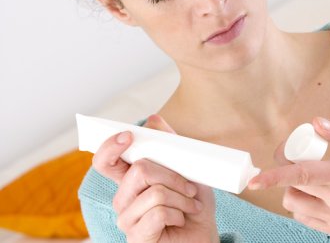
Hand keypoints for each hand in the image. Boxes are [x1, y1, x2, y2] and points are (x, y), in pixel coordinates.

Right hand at [92, 114, 218, 242]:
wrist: (204, 235)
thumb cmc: (193, 204)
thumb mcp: (188, 170)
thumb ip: (170, 146)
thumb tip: (152, 119)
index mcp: (130, 180)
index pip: (105, 161)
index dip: (110, 146)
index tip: (128, 135)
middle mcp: (123, 198)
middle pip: (139, 170)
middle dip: (173, 176)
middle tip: (191, 187)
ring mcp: (126, 219)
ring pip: (155, 192)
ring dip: (182, 198)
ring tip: (191, 206)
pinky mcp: (136, 237)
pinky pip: (158, 213)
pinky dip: (178, 213)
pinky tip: (181, 219)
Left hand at [248, 117, 329, 235]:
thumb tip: (314, 124)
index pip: (306, 175)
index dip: (276, 177)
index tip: (254, 181)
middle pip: (295, 187)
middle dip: (286, 170)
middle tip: (295, 156)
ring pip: (294, 203)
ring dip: (293, 188)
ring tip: (310, 177)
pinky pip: (302, 216)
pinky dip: (302, 202)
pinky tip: (317, 192)